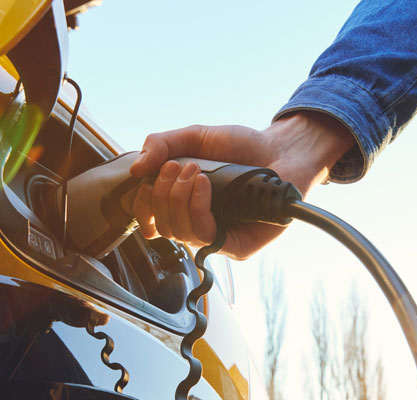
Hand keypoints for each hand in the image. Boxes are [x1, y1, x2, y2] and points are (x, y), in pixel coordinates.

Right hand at [130, 111, 354, 258]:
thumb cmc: (241, 146)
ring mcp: (218, 237)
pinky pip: (206, 237)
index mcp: (183, 205)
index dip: (141, 207)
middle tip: (178, 167)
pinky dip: (197, 208)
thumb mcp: (195, 137)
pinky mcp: (237, 246)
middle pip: (161, 227)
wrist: (281, 149)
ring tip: (195, 171)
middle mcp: (198, 224)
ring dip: (178, 199)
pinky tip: (205, 185)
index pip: (150, 221)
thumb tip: (135, 169)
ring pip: (179, 233)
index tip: (145, 183)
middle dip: (163, 194)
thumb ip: (162, 144)